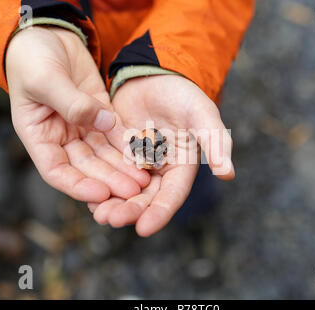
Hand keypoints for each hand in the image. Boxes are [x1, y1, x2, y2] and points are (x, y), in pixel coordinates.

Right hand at [6, 27, 149, 202]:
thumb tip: (102, 124)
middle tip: (134, 190)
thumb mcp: (45, 79)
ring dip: (123, 168)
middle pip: (87, 167)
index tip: (101, 193)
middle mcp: (60, 138)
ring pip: (104, 155)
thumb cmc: (33, 57)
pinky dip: (129, 146)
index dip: (77, 186)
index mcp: (38, 136)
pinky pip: (115, 135)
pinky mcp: (100, 115)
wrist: (47, 34)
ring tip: (145, 180)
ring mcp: (82, 128)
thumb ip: (72, 103)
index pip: (56, 171)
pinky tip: (145, 155)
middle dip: (110, 180)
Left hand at [89, 75, 234, 236]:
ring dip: (112, 202)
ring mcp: (137, 163)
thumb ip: (216, 141)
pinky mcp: (118, 154)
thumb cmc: (182, 93)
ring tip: (98, 213)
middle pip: (145, 198)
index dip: (159, 212)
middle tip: (110, 219)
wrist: (153, 74)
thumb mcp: (201, 114)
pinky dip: (99, 183)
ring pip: (124, 189)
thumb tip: (229, 174)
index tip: (143, 229)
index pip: (171, 195)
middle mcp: (159, 171)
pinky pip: (108, 173)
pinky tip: (86, 193)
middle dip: (129, 210)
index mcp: (181, 167)